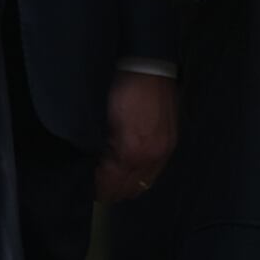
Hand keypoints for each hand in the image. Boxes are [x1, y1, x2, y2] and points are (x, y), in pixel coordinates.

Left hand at [92, 69, 177, 202]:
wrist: (149, 69)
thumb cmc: (123, 92)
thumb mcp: (103, 122)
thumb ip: (102, 149)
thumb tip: (96, 167)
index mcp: (131, 152)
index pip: (110, 186)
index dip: (97, 188)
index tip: (89, 183)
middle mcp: (150, 157)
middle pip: (128, 190)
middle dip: (111, 190)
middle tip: (99, 182)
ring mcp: (164, 152)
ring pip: (143, 184)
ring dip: (127, 184)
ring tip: (114, 176)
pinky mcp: (171, 144)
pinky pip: (155, 172)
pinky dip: (141, 174)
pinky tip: (131, 166)